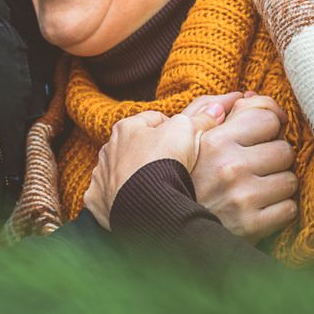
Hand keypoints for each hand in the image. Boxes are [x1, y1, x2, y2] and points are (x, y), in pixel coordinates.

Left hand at [84, 100, 232, 228]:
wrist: (147, 205)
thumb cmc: (164, 162)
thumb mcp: (187, 132)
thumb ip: (200, 119)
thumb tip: (216, 109)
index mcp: (126, 127)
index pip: (154, 120)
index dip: (174, 129)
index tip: (186, 142)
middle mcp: (108, 149)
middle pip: (136, 146)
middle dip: (152, 153)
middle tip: (174, 166)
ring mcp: (101, 175)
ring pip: (121, 170)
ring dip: (134, 175)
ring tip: (157, 186)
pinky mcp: (98, 200)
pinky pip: (108, 196)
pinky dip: (120, 198)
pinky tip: (136, 202)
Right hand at [189, 92, 297, 242]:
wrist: (167, 229)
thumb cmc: (180, 179)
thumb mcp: (185, 139)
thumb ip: (211, 110)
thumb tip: (247, 95)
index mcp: (215, 140)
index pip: (267, 117)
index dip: (270, 124)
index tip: (268, 132)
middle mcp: (230, 166)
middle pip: (284, 149)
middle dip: (274, 157)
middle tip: (257, 166)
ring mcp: (243, 197)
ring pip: (290, 180)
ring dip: (278, 184)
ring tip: (257, 188)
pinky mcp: (252, 226)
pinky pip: (289, 209)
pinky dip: (279, 210)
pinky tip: (260, 208)